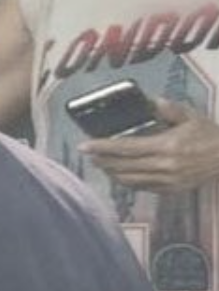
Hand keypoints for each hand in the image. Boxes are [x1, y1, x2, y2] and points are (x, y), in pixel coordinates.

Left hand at [83, 99, 218, 193]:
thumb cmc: (209, 135)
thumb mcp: (191, 117)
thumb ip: (170, 109)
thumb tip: (151, 101)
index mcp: (167, 146)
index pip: (126, 147)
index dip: (103, 147)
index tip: (85, 145)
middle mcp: (164, 166)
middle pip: (123, 166)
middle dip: (102, 160)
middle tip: (88, 154)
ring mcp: (168, 181)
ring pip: (129, 179)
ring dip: (111, 172)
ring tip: (101, 164)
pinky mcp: (171, 190)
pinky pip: (142, 188)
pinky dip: (127, 181)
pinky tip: (119, 174)